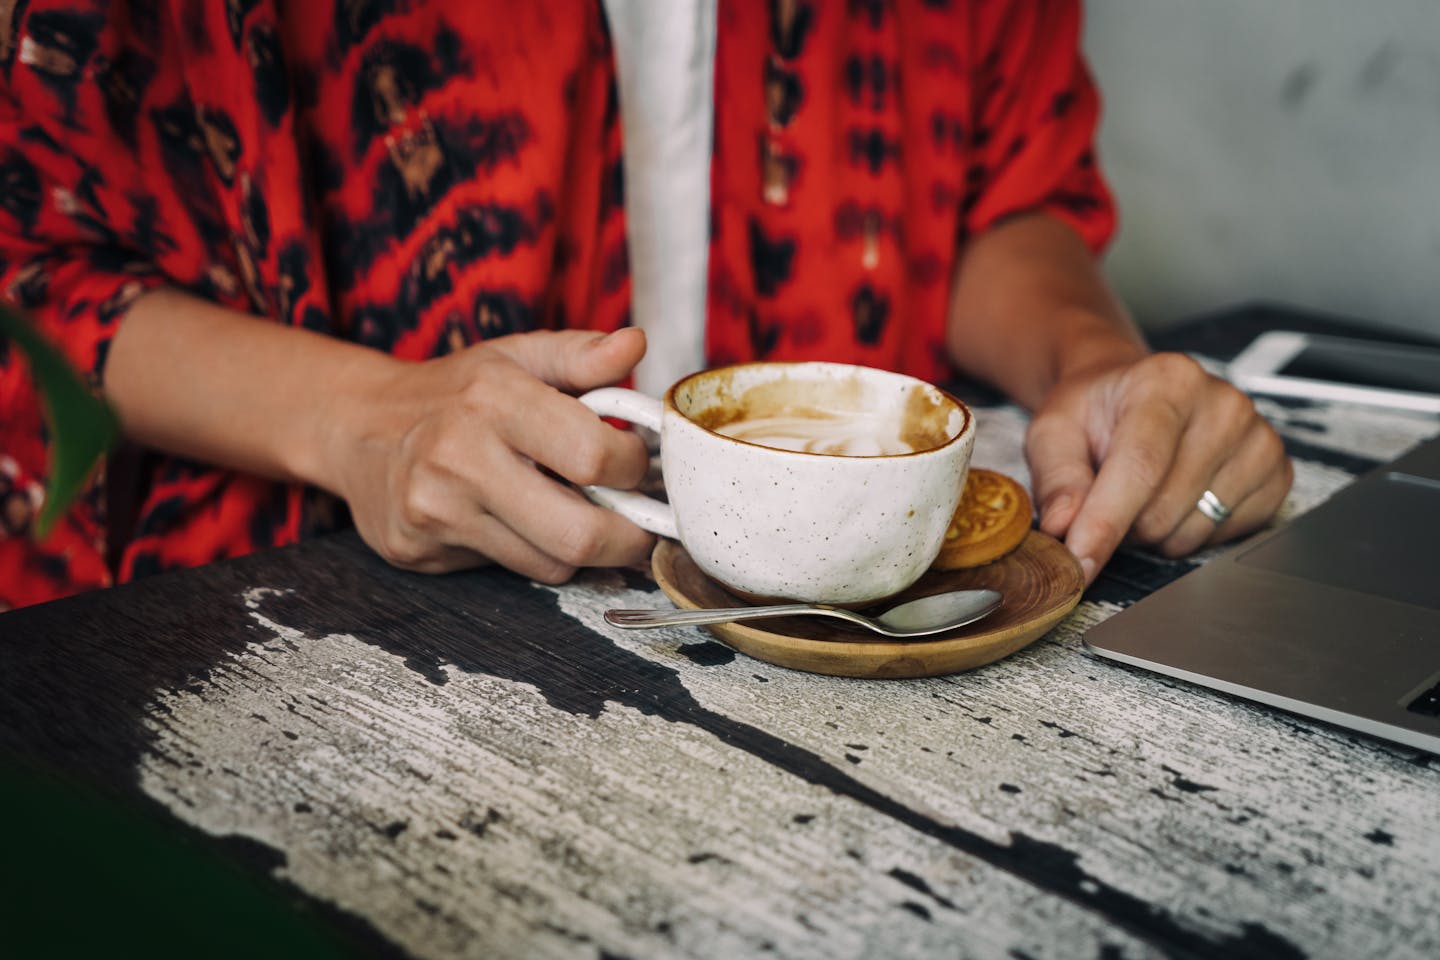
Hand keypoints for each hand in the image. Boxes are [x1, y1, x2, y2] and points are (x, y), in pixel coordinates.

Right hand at [327, 327, 655, 581]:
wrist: (355, 425)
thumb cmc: (454, 391)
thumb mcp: (517, 357)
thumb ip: (581, 354)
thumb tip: (635, 344)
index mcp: (493, 398)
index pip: (595, 457)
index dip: (633, 468)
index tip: (634, 463)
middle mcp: (458, 457)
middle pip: (579, 534)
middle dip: (627, 538)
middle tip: (637, 524)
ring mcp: (434, 511)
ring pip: (550, 563)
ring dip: (577, 546)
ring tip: (572, 512)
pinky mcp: (417, 551)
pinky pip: (509, 572)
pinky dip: (529, 553)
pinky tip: (513, 522)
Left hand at [1024, 352, 1292, 583]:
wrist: (1132, 397)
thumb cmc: (1094, 415)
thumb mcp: (1053, 433)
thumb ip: (1056, 478)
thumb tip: (1064, 526)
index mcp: (1167, 381)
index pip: (1140, 466)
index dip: (1104, 522)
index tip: (1078, 562)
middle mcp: (1224, 404)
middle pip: (1163, 508)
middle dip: (1122, 525)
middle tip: (1105, 497)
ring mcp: (1258, 440)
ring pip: (1191, 531)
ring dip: (1153, 532)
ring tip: (1141, 494)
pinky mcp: (1277, 474)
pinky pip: (1225, 537)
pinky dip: (1189, 533)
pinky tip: (1177, 500)